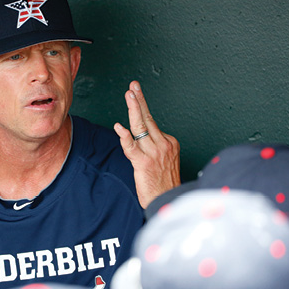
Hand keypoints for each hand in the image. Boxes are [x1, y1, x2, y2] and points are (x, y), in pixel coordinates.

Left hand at [114, 81, 180, 208]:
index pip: (151, 122)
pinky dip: (125, 137)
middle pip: (148, 118)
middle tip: (133, 86)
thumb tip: (138, 138)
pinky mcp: (144, 163)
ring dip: (134, 109)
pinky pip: (132, 148)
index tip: (136, 94)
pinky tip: (119, 127)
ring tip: (129, 95)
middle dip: (139, 100)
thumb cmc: (163, 185)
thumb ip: (153, 148)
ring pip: (141, 127)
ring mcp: (154, 153)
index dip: (141, 108)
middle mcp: (163, 145)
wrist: (168, 202)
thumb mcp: (163, 161)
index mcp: (169, 143)